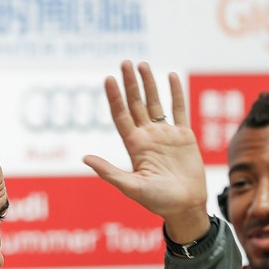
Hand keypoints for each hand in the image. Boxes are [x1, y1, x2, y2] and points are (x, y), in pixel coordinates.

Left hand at [84, 60, 209, 243]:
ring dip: (149, 84)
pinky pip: (179, 110)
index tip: (108, 79)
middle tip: (125, 62)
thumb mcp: (130, 186)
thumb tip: (84, 158)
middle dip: (130, 84)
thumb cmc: (157, 201)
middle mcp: (148, 137)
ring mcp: (166, 135)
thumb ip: (108, 171)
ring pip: (156, 103)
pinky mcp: (184, 136)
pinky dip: (175, 93)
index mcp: (134, 146)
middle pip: (137, 104)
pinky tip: (170, 77)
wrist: (184, 206)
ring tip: (142, 65)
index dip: (115, 98)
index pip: (121, 116)